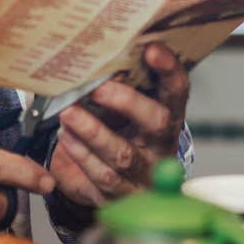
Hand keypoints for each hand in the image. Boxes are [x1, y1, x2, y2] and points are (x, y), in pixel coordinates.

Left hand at [50, 43, 190, 208]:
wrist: (122, 188)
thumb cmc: (121, 138)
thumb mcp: (128, 113)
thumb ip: (121, 88)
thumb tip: (94, 53)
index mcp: (169, 117)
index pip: (177, 90)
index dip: (168, 69)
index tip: (151, 48)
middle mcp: (162, 146)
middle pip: (156, 122)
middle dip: (126, 103)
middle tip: (96, 88)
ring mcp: (145, 174)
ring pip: (123, 154)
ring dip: (93, 132)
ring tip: (68, 113)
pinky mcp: (122, 195)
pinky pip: (101, 176)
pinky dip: (81, 155)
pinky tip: (66, 138)